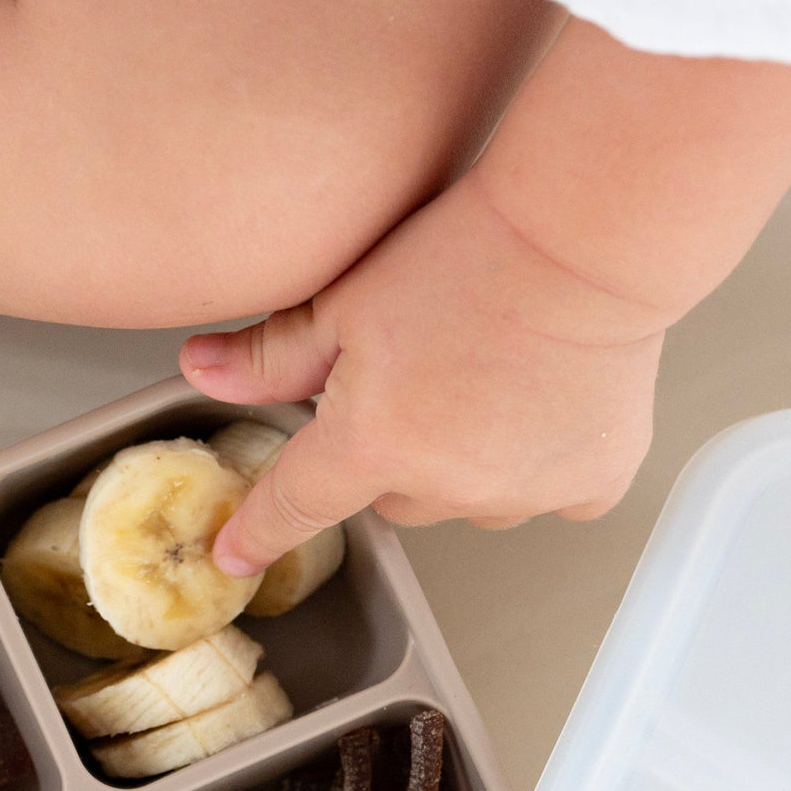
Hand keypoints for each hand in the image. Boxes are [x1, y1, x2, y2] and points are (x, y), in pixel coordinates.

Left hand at [182, 173, 663, 569]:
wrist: (588, 236)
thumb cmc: (467, 252)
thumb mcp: (345, 298)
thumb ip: (271, 355)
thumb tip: (199, 372)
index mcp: (372, 444)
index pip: (294, 507)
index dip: (258, 532)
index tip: (235, 554)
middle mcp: (446, 486)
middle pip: (389, 495)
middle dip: (389, 452)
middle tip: (417, 377)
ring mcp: (522, 493)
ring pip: (465, 499)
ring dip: (462, 461)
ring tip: (484, 377)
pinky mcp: (591, 482)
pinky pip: (546, 497)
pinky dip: (537, 464)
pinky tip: (540, 402)